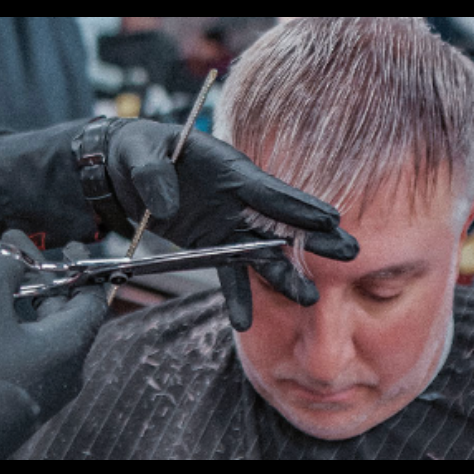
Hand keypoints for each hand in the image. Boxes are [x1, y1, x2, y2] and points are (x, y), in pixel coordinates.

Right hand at [0, 231, 107, 459]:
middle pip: (51, 307)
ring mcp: (35, 382)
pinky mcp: (9, 394)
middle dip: (21, 272)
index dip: (79, 268)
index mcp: (69, 345)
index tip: (65, 248)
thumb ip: (1, 273)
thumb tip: (10, 254)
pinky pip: (3, 347)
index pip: (90, 298)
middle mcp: (61, 366)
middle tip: (3, 246)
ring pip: (19, 324)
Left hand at [104, 119, 358, 330]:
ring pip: (263, 254)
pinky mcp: (211, 245)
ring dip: (286, 276)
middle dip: (315, 239)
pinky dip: (237, 297)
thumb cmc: (137, 151)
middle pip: (282, 223)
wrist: (123, 171)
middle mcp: (237, 201)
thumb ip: (153, 176)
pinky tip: (243, 322)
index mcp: (229, 170)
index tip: (331, 218)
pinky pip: (228, 274)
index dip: (299, 205)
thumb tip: (167, 206)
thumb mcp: (137, 153)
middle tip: (350, 253)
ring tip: (308, 299)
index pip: (269, 191)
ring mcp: (227, 225)